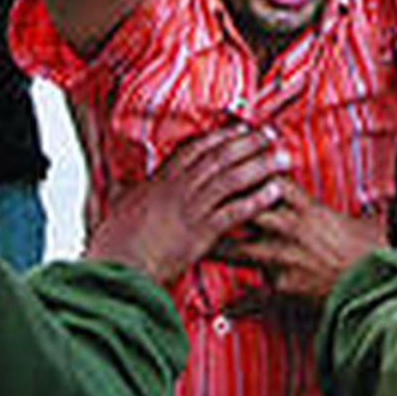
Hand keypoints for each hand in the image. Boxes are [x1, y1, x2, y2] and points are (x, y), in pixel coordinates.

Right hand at [85, 125, 285, 284]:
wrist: (115, 267)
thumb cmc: (113, 245)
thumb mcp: (118, 209)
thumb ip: (127, 194)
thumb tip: (122, 186)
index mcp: (159, 181)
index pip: (195, 149)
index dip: (220, 137)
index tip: (241, 127)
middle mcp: (177, 188)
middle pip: (219, 157)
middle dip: (248, 142)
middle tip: (271, 134)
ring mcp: (190, 208)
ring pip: (231, 178)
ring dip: (260, 165)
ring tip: (283, 157)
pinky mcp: (200, 232)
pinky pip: (234, 211)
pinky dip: (256, 200)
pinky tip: (275, 192)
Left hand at [214, 178, 386, 303]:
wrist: (373, 287)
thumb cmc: (372, 256)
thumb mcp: (368, 223)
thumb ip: (361, 211)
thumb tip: (378, 202)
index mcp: (308, 209)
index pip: (269, 182)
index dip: (248, 172)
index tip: (232, 168)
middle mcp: (289, 229)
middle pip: (243, 210)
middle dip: (221, 206)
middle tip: (199, 203)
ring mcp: (281, 258)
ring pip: (238, 249)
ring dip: (216, 248)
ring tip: (198, 245)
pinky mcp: (280, 288)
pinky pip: (252, 296)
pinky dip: (237, 303)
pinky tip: (224, 306)